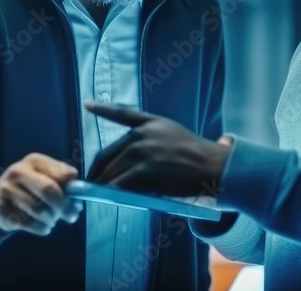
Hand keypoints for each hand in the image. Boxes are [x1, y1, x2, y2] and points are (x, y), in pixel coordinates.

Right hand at [0, 152, 82, 235]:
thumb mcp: (46, 175)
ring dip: (51, 219)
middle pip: (48, 190)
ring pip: (38, 210)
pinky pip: (27, 223)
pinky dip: (40, 228)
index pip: (59, 174)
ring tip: (52, 219)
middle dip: (64, 206)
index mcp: (34, 161)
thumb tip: (79, 193)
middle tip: (71, 216)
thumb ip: (63, 181)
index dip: (72, 189)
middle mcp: (17, 172)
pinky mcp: (0, 209)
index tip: (78, 200)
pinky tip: (42, 225)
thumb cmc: (31, 184)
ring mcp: (6, 190)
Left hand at [86, 103, 229, 195]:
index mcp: (149, 123)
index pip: (120, 113)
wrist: (212, 165)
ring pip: (110, 170)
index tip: (88, 104)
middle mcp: (140, 134)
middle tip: (90, 181)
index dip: (102, 108)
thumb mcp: (173, 132)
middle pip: (107, 153)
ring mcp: (141, 152)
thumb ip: (151, 135)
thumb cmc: (197, 154)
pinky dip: (110, 191)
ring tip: (95, 192)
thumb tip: (128, 153)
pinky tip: (105, 197)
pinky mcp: (143, 170)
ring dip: (101, 183)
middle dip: (96, 170)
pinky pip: (119, 183)